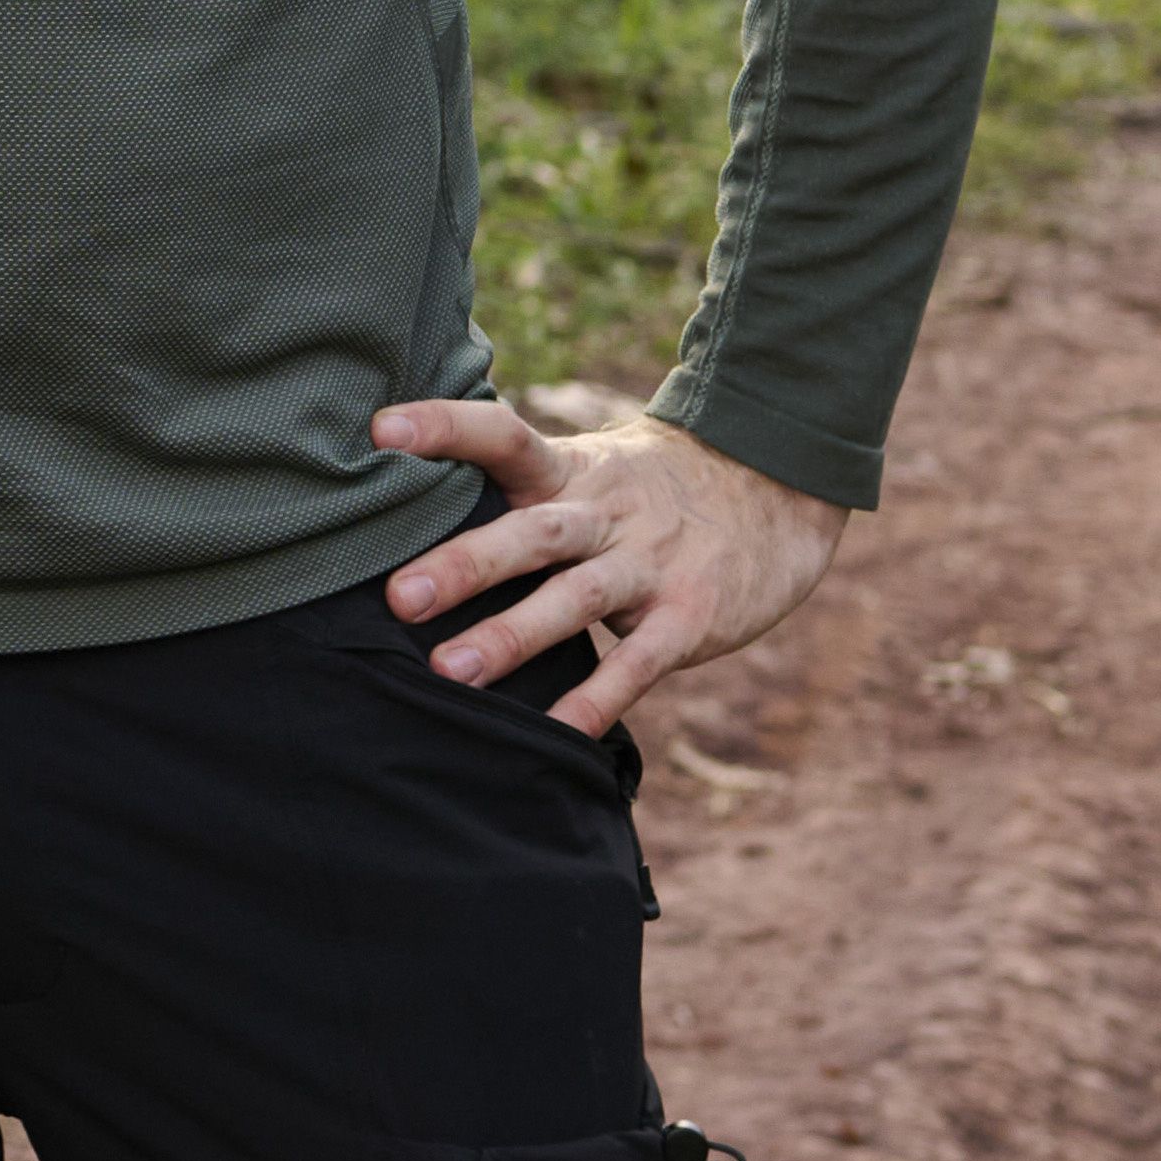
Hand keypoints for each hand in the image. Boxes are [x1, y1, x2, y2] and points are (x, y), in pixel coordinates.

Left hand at [365, 396, 839, 740]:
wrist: (780, 488)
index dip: (447, 428)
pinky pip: (636, 664)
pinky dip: (595, 698)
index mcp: (572, 472)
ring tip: (449, 673)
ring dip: (512, 635)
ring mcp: (650, 566)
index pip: (506, 436)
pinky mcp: (689, 617)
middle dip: (464, 565)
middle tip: (396, 597)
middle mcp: (606, 514)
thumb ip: (521, 489)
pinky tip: (554, 732)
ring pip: (575, 598)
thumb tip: (409, 508)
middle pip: (532, 533)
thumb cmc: (653, 490)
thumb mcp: (592, 467)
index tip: (381, 427)